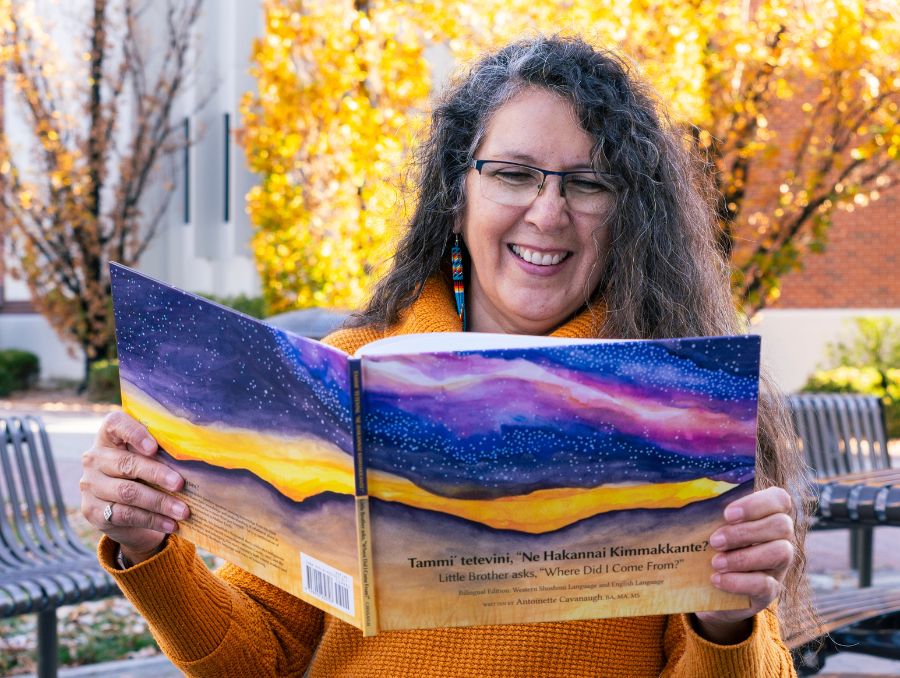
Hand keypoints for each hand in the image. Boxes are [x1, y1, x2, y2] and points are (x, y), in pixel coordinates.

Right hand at [80, 411, 188, 563]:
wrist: (126, 511)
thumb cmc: (146, 474)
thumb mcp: (152, 458)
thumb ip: (163, 451)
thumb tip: (195, 453)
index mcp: (108, 436)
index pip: (115, 424)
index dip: (134, 433)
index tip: (154, 447)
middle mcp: (94, 458)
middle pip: (126, 463)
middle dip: (157, 474)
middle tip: (180, 484)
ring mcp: (90, 485)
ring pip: (127, 493)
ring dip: (159, 502)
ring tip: (183, 510)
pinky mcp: (92, 510)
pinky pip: (125, 515)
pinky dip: (152, 520)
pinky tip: (170, 523)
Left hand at [692, 487, 794, 643]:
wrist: (708, 584)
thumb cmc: (711, 544)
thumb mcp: (711, 526)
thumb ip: (710, 512)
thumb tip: (686, 497)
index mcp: (768, 514)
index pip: (779, 499)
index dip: (756, 504)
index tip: (727, 514)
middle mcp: (781, 538)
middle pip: (781, 525)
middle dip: (744, 533)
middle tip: (715, 541)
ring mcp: (779, 565)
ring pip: (781, 553)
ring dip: (744, 557)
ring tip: (716, 563)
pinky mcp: (771, 590)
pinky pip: (766, 585)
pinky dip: (739, 582)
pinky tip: (717, 579)